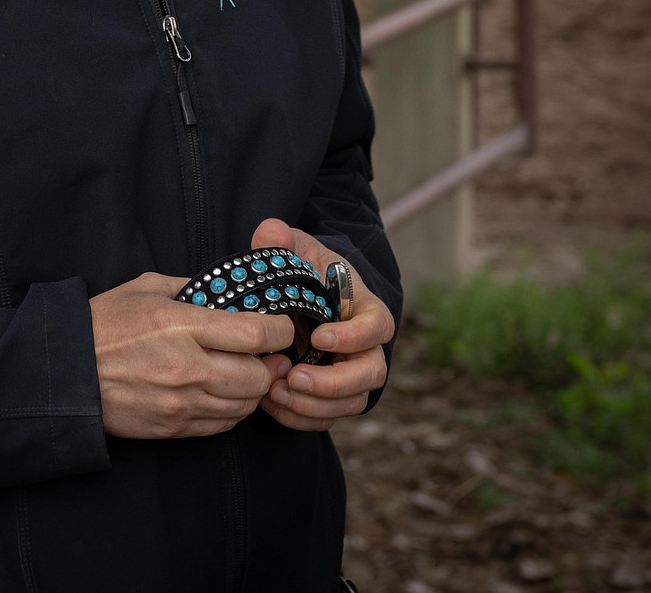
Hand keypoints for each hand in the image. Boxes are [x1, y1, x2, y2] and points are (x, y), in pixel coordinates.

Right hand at [89, 272, 295, 439]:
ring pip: (244, 406)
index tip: (280, 325)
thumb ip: (191, 289)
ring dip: (252, 389)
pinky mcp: (174, 428)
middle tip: (264, 352)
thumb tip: (227, 293)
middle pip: (258, 376)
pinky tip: (221, 392)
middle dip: (268, 363)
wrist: (67, 372)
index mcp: (182, 325)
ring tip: (242, 371)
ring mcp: (182, 403)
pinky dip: (231, 410)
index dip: (279, 329)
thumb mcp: (147, 289)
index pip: (255, 333)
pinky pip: (222, 425)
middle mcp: (188, 367)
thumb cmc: (106, 323)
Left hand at [250, 218, 394, 433]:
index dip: (354, 336)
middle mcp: (365, 345)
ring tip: (275, 392)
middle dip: (335, 383)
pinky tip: (272, 404)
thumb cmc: (301, 268)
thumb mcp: (292, 248)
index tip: (319, 337)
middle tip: (294, 377)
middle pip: (371, 374)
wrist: (295, 296)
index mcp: (363, 308)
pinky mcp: (330, 395)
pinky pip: (327, 417)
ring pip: (351, 403)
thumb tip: (272, 232)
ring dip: (315, 404)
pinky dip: (301, 416)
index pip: (378, 326)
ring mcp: (350, 373)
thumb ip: (280, 239)